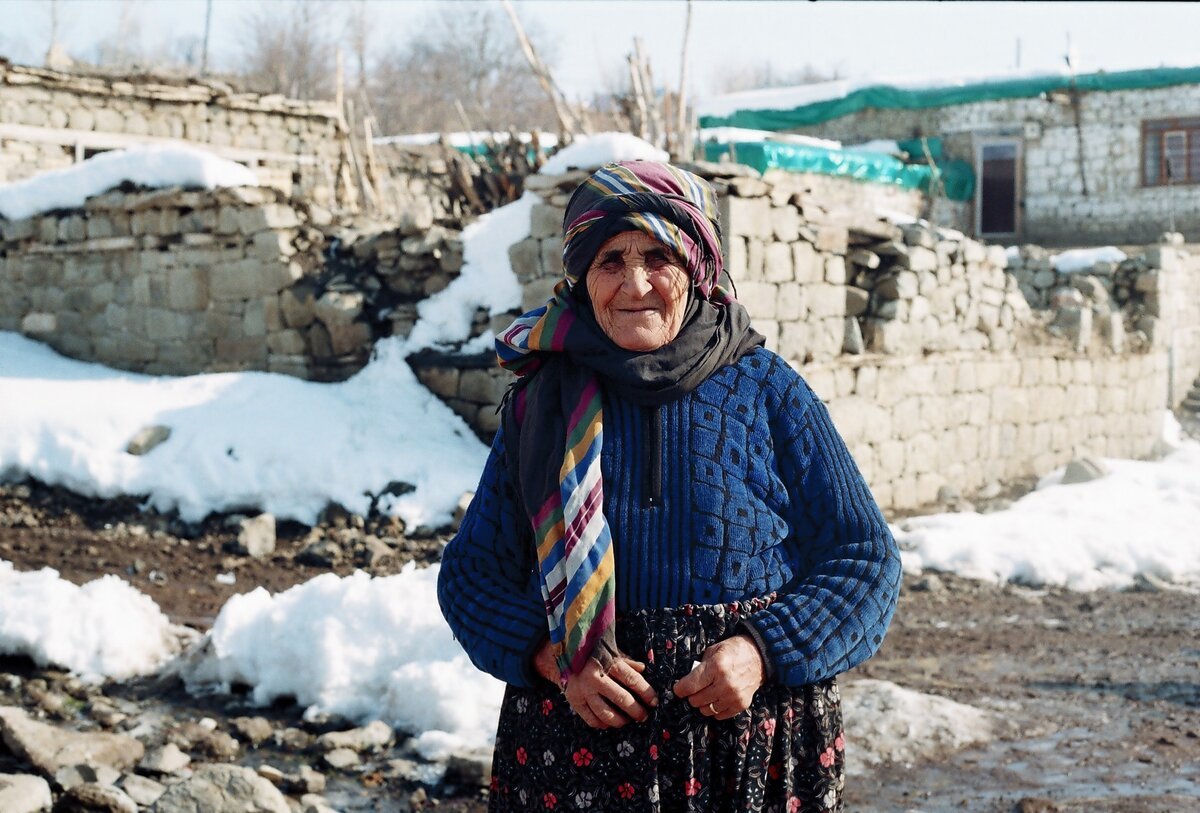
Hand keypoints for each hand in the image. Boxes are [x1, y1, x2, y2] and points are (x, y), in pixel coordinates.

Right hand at [533, 641, 657, 728]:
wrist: (564, 652)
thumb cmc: (594, 653)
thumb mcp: (611, 652)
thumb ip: (627, 662)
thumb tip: (644, 669)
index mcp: (608, 662)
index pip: (633, 680)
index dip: (646, 693)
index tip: (654, 702)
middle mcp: (596, 677)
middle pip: (622, 699)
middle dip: (637, 711)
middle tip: (644, 716)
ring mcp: (583, 690)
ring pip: (606, 714)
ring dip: (621, 721)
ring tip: (628, 721)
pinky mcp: (574, 700)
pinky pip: (590, 719)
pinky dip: (602, 724)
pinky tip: (609, 723)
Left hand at [673, 633, 765, 720]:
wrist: (759, 656)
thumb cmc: (734, 651)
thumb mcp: (714, 650)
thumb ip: (700, 666)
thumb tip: (687, 682)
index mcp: (716, 667)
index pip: (690, 686)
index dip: (680, 689)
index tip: (678, 689)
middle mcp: (724, 684)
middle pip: (696, 700)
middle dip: (691, 695)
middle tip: (695, 689)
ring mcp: (733, 696)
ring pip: (706, 710)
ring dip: (703, 703)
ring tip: (707, 694)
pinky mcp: (741, 705)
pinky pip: (719, 715)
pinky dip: (715, 709)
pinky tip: (717, 699)